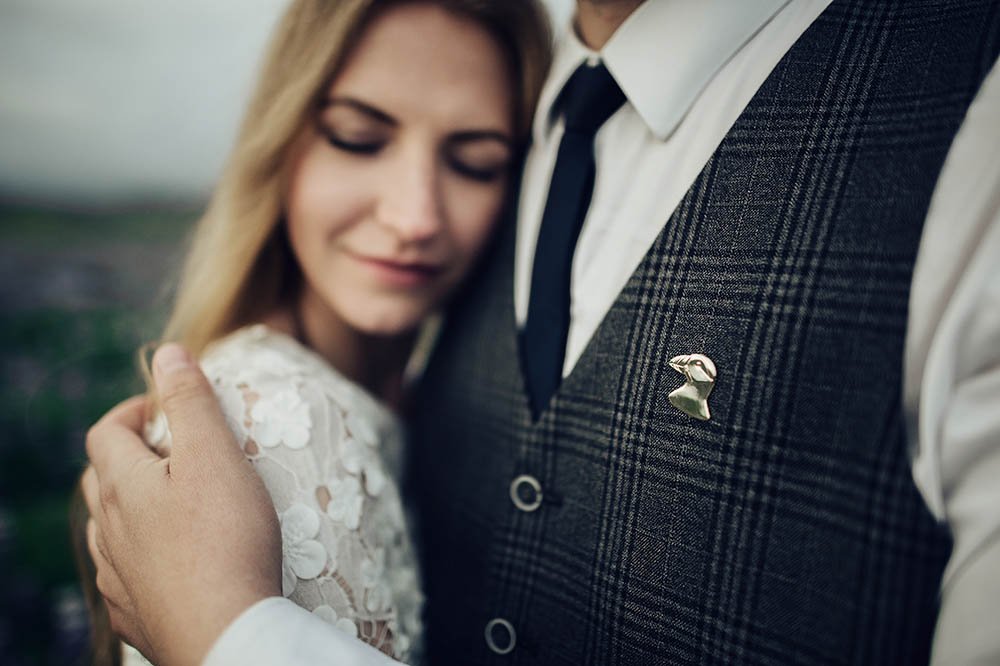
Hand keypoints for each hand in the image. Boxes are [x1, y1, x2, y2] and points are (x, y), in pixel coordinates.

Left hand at [81, 344, 281, 665]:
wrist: (226, 633)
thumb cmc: (226, 539)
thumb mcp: (215, 456)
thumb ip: (190, 402)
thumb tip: (167, 353)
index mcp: (124, 486)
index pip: (105, 432)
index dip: (130, 411)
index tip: (162, 409)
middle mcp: (109, 530)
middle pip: (100, 480)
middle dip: (128, 456)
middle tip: (172, 452)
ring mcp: (118, 576)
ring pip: (108, 530)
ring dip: (130, 508)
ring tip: (170, 504)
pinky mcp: (134, 613)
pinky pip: (123, 575)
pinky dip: (138, 555)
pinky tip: (167, 562)